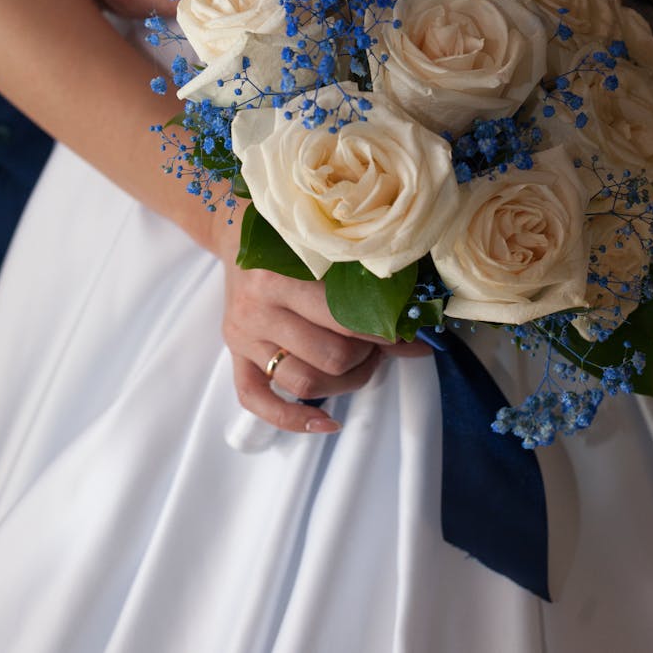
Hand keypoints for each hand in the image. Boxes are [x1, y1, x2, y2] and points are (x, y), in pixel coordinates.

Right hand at [218, 226, 429, 434]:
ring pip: (305, 383)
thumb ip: (364, 288)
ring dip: (345, 383)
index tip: (400, 329)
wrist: (236, 232)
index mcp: (279, 276)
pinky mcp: (235, 355)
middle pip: (330, 357)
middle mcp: (258, 309)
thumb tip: (417, 335)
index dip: (381, 331)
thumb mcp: (323, 250)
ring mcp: (244, 336)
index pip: (343, 320)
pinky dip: (294, 420)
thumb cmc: (287, 236)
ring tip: (361, 364)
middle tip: (378, 343)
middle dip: (366, 356)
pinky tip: (328, 421)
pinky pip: (257, 401)